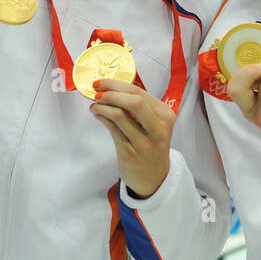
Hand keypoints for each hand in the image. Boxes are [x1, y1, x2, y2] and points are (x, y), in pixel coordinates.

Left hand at [91, 80, 173, 198]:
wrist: (154, 177)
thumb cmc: (151, 145)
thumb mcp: (154, 124)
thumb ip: (140, 106)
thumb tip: (113, 87)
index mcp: (165, 115)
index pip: (140, 92)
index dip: (117, 84)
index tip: (101, 82)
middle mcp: (158, 128)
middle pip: (134, 102)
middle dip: (111, 93)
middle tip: (96, 91)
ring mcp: (144, 142)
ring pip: (120, 115)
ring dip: (102, 106)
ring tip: (95, 105)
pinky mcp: (130, 153)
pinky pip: (113, 129)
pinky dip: (102, 118)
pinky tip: (97, 114)